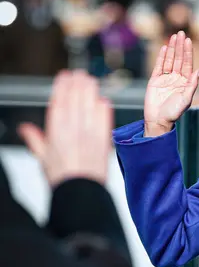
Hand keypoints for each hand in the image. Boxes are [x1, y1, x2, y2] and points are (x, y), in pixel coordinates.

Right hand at [18, 70, 112, 187]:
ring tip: (90, 80)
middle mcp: (73, 129)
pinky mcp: (104, 139)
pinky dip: (104, 108)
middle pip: (76, 99)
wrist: (80, 191)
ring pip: (90, 105)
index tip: (64, 76)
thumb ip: (35, 140)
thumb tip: (25, 129)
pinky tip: (104, 100)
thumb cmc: (62, 178)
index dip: (62, 87)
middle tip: (80, 74)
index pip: (59, 102)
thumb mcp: (43, 158)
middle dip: (78, 84)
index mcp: (56, 131)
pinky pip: (104, 119)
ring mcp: (90, 133)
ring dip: (90, 91)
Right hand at [144, 31, 198, 136]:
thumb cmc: (174, 112)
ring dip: (172, 48)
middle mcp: (176, 78)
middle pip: (179, 59)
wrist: (158, 120)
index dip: (188, 52)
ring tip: (173, 36)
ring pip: (169, 60)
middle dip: (180, 46)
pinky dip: (162, 57)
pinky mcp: (154, 80)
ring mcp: (165, 78)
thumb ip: (192, 85)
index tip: (188, 40)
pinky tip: (165, 48)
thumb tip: (198, 71)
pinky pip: (159, 66)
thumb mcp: (186, 99)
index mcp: (185, 82)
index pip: (187, 64)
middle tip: (181, 32)